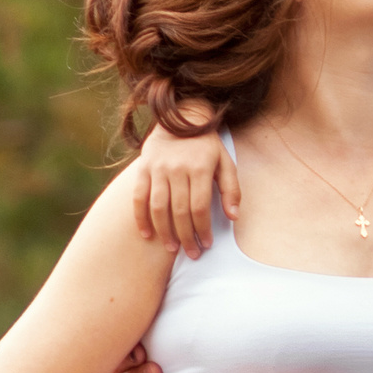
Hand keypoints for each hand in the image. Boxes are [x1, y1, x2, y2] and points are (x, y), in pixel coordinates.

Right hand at [130, 124, 240, 257]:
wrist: (179, 118)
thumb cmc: (206, 146)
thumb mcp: (225, 162)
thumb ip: (231, 189)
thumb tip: (233, 217)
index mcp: (200, 168)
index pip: (200, 206)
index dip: (203, 228)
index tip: (206, 244)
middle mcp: (177, 169)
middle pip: (180, 211)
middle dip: (186, 236)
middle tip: (192, 253)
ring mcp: (158, 169)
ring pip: (158, 207)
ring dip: (165, 231)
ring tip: (172, 248)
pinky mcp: (143, 169)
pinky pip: (138, 198)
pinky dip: (141, 218)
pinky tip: (147, 235)